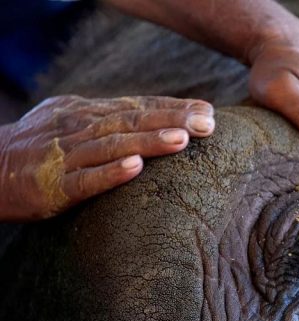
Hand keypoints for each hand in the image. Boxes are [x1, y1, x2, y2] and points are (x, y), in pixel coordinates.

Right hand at [0, 95, 214, 221]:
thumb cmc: (41, 147)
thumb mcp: (74, 121)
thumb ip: (112, 118)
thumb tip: (161, 114)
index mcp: (88, 113)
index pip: (138, 106)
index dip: (173, 108)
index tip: (207, 111)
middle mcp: (79, 128)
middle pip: (131, 121)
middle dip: (172, 121)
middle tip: (207, 124)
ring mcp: (66, 157)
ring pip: (112, 146)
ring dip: (148, 143)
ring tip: (181, 140)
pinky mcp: (54, 186)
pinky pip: (85, 179)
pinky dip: (110, 173)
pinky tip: (135, 168)